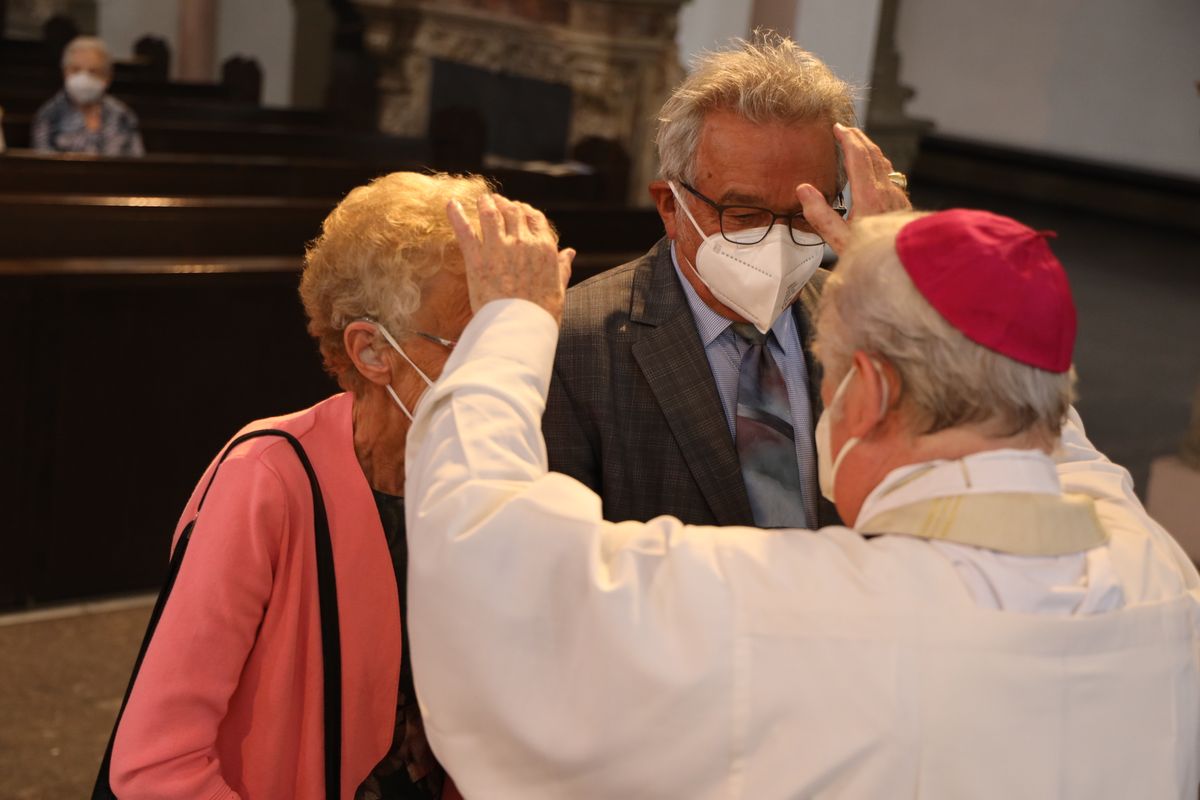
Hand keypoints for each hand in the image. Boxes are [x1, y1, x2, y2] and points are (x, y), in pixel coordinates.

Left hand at [447, 194, 574, 322]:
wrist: (519, 328)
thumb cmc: (541, 314)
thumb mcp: (558, 289)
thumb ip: (562, 267)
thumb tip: (569, 252)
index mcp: (544, 248)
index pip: (535, 218)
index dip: (525, 210)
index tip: (519, 208)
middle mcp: (522, 242)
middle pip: (512, 211)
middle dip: (504, 203)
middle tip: (495, 201)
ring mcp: (498, 248)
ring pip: (491, 214)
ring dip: (485, 203)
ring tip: (481, 200)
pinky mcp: (477, 259)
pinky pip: (465, 230)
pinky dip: (457, 215)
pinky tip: (451, 204)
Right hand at [795, 123, 911, 253]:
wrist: (903, 268)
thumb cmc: (871, 256)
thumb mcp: (839, 240)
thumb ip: (820, 215)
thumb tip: (804, 189)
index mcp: (869, 196)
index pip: (858, 157)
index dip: (847, 139)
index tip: (837, 128)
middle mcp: (887, 191)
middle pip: (874, 154)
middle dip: (859, 138)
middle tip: (845, 129)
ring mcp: (898, 197)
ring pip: (885, 163)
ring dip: (870, 149)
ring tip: (858, 143)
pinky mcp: (903, 205)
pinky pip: (891, 175)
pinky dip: (879, 164)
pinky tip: (874, 170)